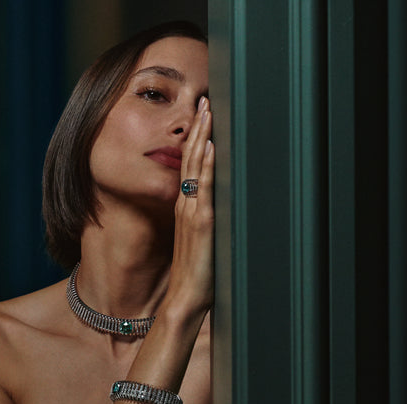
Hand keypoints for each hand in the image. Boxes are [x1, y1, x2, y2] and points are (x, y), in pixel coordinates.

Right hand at [166, 96, 214, 314]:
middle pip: (191, 158)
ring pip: (196, 166)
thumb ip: (208, 223)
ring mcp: (193, 212)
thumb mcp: (201, 242)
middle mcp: (187, 205)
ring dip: (202, 137)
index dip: (196, 140)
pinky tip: (211, 147)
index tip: (202, 116)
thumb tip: (222, 211)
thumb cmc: (196, 276)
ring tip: (207, 111)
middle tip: (204, 100)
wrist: (185, 299)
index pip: (190, 166)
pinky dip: (208, 165)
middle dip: (198, 128)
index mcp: (186, 208)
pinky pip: (205, 187)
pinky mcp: (203, 223)